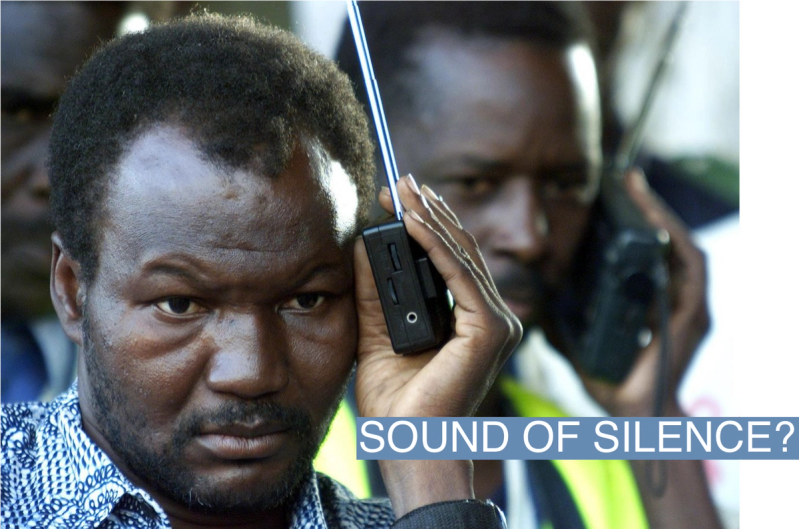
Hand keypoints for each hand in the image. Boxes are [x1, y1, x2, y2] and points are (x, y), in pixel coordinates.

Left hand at [353, 174, 520, 514]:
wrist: (408, 444)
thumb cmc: (398, 400)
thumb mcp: (377, 331)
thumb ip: (376, 290)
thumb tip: (366, 243)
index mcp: (470, 320)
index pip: (451, 260)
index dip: (426, 225)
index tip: (398, 197)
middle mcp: (490, 318)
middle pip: (459, 251)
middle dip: (428, 213)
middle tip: (400, 181)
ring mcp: (496, 324)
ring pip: (461, 256)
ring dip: (430, 219)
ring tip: (403, 189)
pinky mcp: (490, 331)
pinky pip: (459, 275)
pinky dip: (434, 245)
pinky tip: (412, 220)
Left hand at [579, 168, 709, 417]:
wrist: (634, 417)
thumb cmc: (611, 382)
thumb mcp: (579, 341)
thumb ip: (565, 320)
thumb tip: (540, 298)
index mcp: (647, 301)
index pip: (643, 251)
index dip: (632, 221)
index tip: (611, 194)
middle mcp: (672, 298)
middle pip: (663, 241)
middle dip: (647, 208)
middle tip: (626, 177)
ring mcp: (686, 305)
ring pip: (678, 247)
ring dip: (659, 215)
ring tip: (637, 186)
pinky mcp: (692, 315)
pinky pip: (687, 269)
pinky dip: (672, 241)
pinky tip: (654, 219)